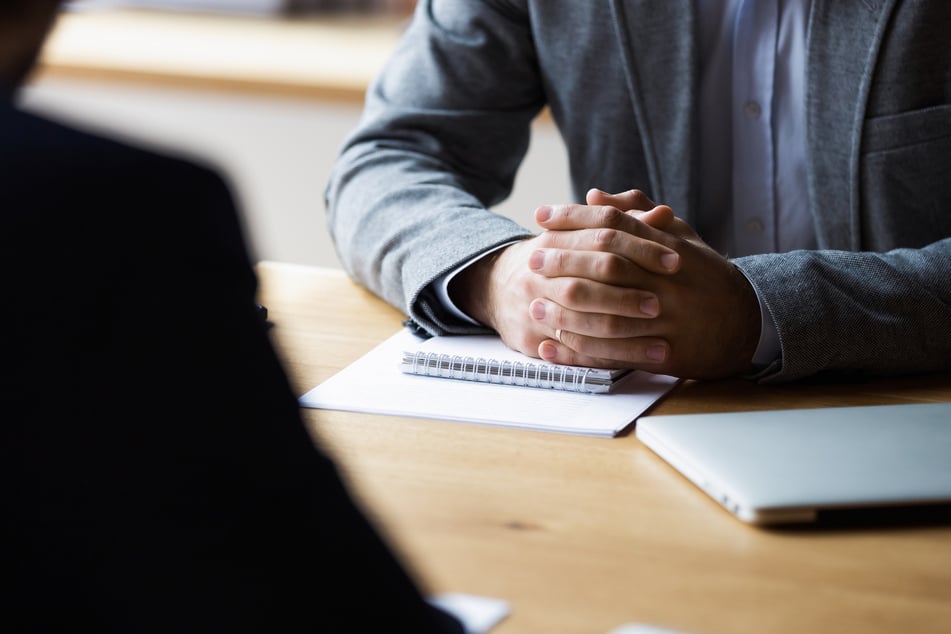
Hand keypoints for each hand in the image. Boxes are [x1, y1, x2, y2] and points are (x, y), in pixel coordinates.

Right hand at [448, 195, 680, 359]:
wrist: (496, 286)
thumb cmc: (555, 259)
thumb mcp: (581, 236)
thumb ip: (625, 224)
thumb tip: (663, 214)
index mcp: (556, 238)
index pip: (602, 235)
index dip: (642, 247)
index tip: (676, 260)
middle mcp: (540, 271)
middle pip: (587, 281)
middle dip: (627, 294)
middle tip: (663, 303)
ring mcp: (534, 305)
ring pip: (580, 321)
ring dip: (623, 334)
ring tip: (661, 343)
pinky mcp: (531, 338)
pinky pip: (574, 351)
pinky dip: (609, 358)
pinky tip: (639, 362)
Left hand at [529, 188, 760, 379]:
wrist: (747, 323)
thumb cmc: (703, 276)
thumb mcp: (680, 237)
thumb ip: (637, 215)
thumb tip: (593, 195)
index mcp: (669, 247)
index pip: (615, 225)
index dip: (574, 218)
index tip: (542, 215)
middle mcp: (667, 281)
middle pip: (607, 266)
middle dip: (564, 261)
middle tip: (532, 258)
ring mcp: (666, 319)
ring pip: (608, 313)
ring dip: (566, 311)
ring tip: (534, 305)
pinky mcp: (663, 354)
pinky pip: (615, 353)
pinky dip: (579, 352)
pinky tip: (551, 348)